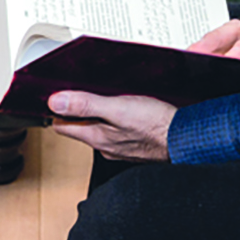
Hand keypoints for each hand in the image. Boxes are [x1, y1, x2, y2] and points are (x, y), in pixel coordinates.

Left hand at [48, 92, 175, 161]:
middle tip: (75, 91)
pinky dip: (115, 121)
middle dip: (75, 111)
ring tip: (101, 98)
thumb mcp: (117, 108)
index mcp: (96, 137)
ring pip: (99, 130)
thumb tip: (55, 101)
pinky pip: (117, 133)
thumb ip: (86, 104)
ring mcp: (120, 148)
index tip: (52, 96)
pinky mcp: (135, 146)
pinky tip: (126, 111)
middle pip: (79, 127)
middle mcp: (105, 147)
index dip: (55, 110)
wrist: (186, 139)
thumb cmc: (156, 125)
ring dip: (97, 115)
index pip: (62, 126)